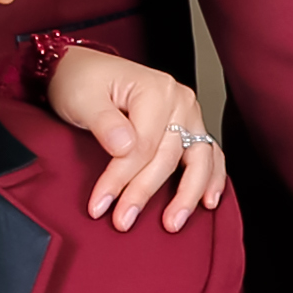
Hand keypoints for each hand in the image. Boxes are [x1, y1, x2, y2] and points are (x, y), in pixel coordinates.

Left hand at [40, 44, 229, 233]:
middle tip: (123, 220)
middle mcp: (180, 100)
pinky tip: (208, 202)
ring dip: (188, 194)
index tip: (100, 204)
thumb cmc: (80, 81)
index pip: (143, 145)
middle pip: (168, 156)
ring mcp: (188, 114)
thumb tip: (125, 148)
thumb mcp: (82, 98)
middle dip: (144, 192)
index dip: (121, 178)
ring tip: (173, 222)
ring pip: (199, 160)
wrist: (81, 69)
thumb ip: (104, 123)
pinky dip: (211, 179)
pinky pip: (208, 155)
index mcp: (156, 89)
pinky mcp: (187, 126)